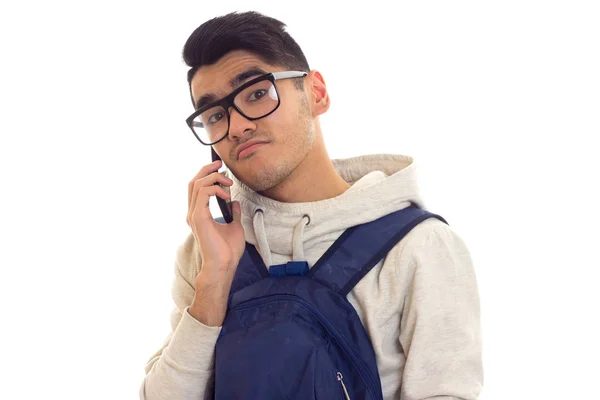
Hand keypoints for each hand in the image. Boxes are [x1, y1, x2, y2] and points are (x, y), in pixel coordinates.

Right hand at [186, 160, 244, 324]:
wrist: (224, 264)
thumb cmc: (228, 250)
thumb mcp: (235, 226)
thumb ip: (233, 213)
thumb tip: (235, 203)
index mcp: (199, 214)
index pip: (197, 188)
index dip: (206, 174)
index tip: (220, 168)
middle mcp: (193, 213)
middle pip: (193, 182)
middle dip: (206, 170)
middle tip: (220, 164)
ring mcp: (194, 215)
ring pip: (197, 185)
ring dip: (213, 179)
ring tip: (228, 183)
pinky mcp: (198, 218)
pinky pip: (202, 193)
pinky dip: (215, 189)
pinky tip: (226, 195)